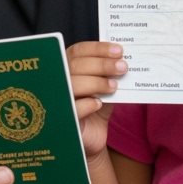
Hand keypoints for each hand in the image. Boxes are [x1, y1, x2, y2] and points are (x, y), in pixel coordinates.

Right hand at [66, 41, 124, 160]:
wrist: (94, 134)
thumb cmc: (98, 105)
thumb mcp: (106, 87)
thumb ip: (111, 74)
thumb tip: (124, 60)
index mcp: (68, 65)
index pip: (79, 51)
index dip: (98, 48)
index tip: (118, 50)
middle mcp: (59, 79)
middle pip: (76, 65)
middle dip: (101, 64)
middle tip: (122, 67)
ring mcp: (58, 97)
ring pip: (72, 83)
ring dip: (96, 82)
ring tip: (114, 86)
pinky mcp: (62, 117)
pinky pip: (72, 107)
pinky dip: (87, 103)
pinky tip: (99, 104)